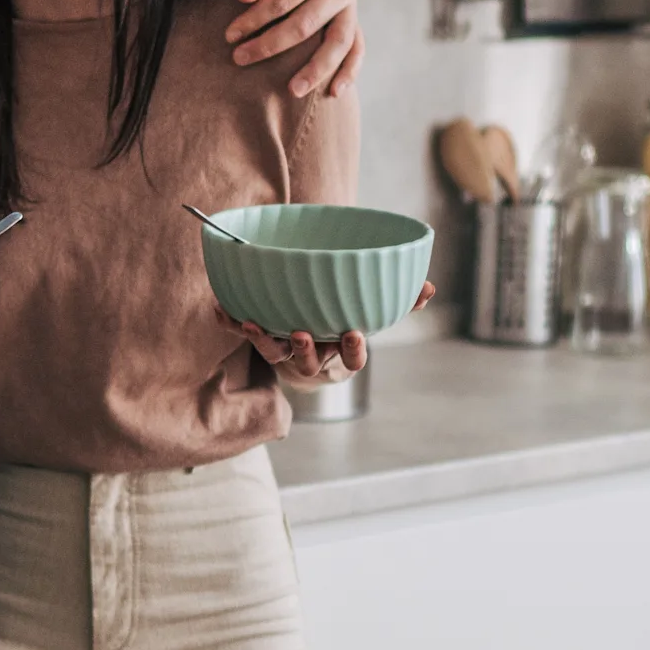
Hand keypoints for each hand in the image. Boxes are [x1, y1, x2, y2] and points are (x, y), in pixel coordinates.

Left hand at [218, 0, 364, 97]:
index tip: (229, 35)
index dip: (255, 19)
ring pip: (337, 43)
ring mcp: (349, 6)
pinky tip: (334, 93)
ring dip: (316, 69)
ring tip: (291, 91)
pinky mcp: (351, 19)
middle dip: (271, 45)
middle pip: (306, 25)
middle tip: (239, 59)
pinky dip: (349, 71)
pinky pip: (356, 48)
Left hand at [220, 282, 430, 385]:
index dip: (352, 351)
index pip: (351, 359)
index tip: (353, 333)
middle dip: (306, 351)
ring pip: (275, 353)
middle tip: (301, 334)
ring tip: (256, 325)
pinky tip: (221, 308)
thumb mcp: (371, 311)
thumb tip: (428, 287)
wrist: (309, 334)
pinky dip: (232, 322)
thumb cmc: (343, 320)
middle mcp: (313, 355)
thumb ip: (401, 301)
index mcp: (341, 350)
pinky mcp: (262, 338)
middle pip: (309, 362)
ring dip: (264, 340)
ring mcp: (285, 350)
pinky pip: (244, 333)